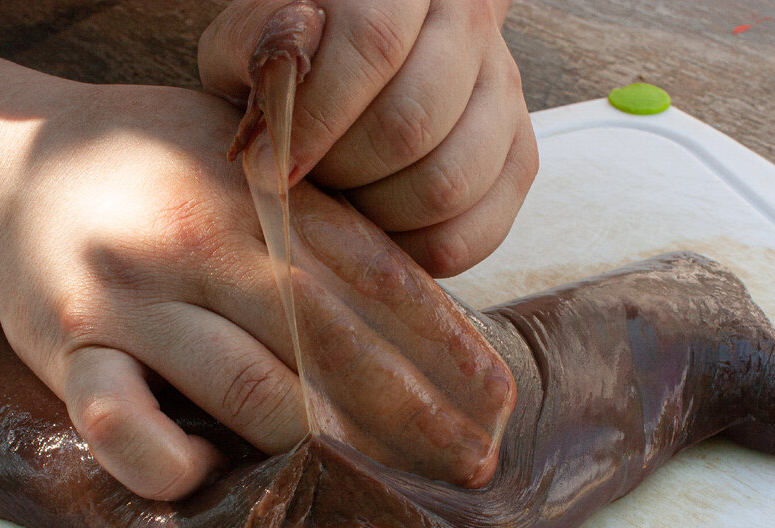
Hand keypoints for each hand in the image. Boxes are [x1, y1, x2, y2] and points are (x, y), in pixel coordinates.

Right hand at [0, 84, 508, 499]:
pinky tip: (213, 475)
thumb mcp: (242, 160)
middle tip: (470, 465)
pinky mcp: (64, 347)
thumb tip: (422, 308)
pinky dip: (172, 459)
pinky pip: (120, 420)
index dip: (446, 342)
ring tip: (385, 487)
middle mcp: (198, 239)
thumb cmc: (150, 167)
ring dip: (325, 446)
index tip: (497, 399)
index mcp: (256, 191)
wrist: (6, 164)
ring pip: (244, 383)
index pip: (374, 273)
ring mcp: (129, 296)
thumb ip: (319, 219)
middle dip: (413, 412)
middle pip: (328, 339)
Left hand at [199, 0, 538, 276]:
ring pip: (451, 182)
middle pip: (415, 121)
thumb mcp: (255, 38)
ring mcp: (503, 95)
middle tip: (306, 183)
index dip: (320, 117)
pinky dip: (418, 251)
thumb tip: (282, 94)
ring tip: (343, 204)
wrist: (367, 53)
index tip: (270, 167)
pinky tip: (380, 235)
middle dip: (343, 173)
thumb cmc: (301, 54)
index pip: (375, 44)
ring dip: (380, 215)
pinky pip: (477, 232)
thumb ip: (261, 52)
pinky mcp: (519, 158)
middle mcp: (468, 28)